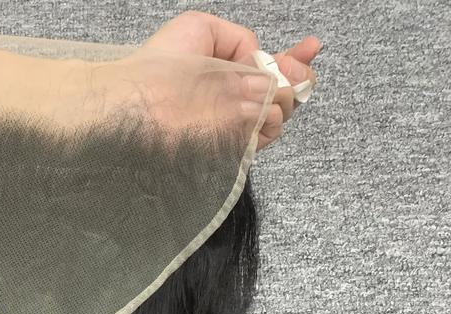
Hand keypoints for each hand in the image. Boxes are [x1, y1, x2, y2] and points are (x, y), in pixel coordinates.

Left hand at [141, 11, 320, 150]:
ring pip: (279, 115)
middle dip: (297, 78)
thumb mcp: (202, 29)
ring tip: (272, 89)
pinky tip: (265, 109)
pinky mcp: (227, 146)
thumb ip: (239, 40)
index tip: (312, 46)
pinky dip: (270, 120)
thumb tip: (257, 61)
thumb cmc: (158, 65)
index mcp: (229, 73)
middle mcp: (234, 102)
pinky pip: (262, 135)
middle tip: (294, 71)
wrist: (138, 101)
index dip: (296, 60)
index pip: (271, 69)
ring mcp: (232, 126)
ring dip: (284, 98)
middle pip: (284, 94)